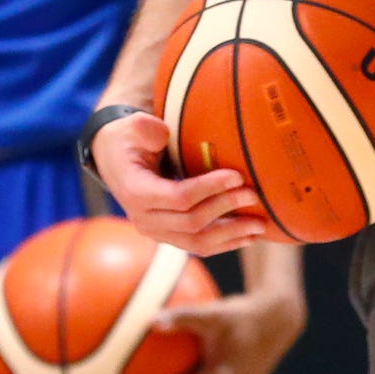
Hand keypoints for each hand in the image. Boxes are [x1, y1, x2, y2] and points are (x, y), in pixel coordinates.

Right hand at [91, 110, 269, 256]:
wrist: (115, 161)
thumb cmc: (128, 140)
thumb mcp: (131, 128)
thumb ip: (144, 128)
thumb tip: (163, 134)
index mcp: (136, 192)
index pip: (179, 197)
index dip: (210, 189)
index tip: (237, 176)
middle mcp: (144, 219)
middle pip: (192, 222)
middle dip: (226, 208)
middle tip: (253, 194)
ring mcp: (157, 232)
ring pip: (197, 242)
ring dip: (231, 234)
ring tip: (259, 225)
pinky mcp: (169, 236)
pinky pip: (199, 246)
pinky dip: (225, 243)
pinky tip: (248, 237)